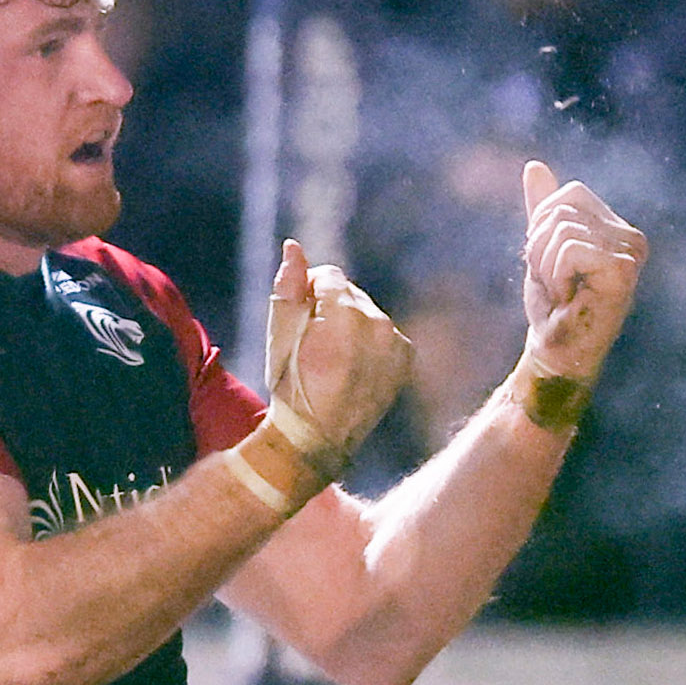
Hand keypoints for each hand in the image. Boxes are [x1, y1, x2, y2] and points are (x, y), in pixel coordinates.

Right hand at [264, 237, 411, 472]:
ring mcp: (396, 343)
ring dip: (351, 324)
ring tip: (333, 358)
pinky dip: (370, 342)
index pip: (329, 275)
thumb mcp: (279, 335)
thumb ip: (289, 286)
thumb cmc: (290, 385)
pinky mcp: (406, 357)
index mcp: (343, 317)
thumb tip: (293, 246)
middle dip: (330, 308)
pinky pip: (385, 332)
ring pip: (368, 311)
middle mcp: (377, 325)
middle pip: (349, 292)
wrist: (317, 439)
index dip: (309, 293)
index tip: (300, 322)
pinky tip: (354, 365)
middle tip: (314, 345)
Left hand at [519, 160, 646, 386]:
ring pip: (562, 229)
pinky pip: (569, 248)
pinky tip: (569, 298)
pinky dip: (555, 275)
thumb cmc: (553, 305)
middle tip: (556, 282)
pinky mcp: (623, 271)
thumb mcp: (543, 248)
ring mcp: (632, 254)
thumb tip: (534, 165)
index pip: (570, 194)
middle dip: (541, 247)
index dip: (544, 226)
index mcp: (617, 229)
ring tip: (562, 291)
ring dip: (546, 265)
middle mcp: (632, 238)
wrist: (556, 351)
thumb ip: (543, 209)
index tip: (552, 264)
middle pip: (563, 209)